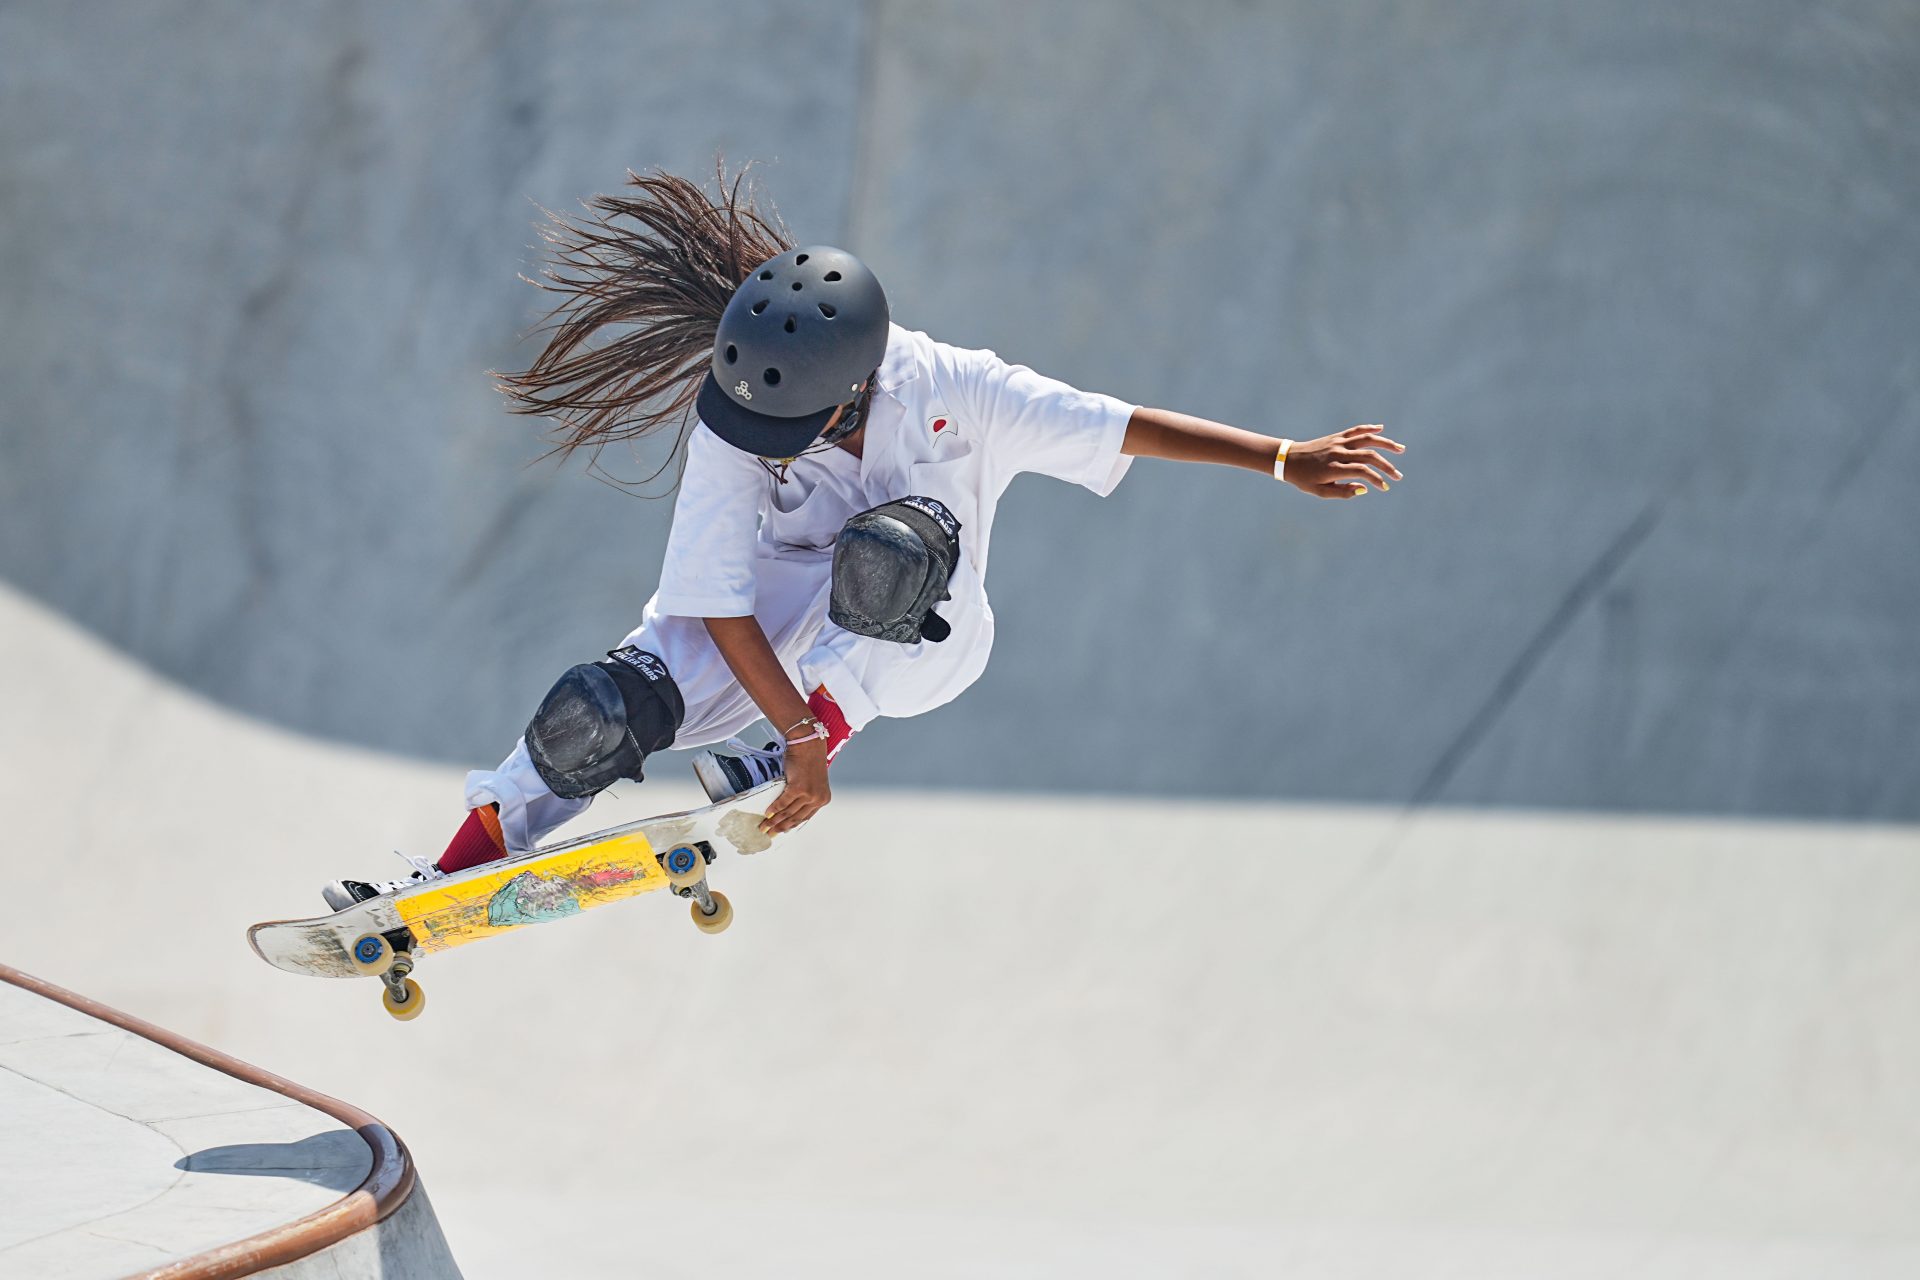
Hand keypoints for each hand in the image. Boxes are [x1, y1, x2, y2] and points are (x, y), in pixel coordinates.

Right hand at [761, 738, 829, 834]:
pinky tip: (767, 814)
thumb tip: (787, 809)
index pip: (805, 818)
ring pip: (788, 813)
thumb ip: (805, 795)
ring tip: (764, 826)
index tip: (781, 831)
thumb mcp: (812, 780)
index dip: (792, 826)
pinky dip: (773, 809)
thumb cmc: (808, 759)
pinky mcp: (798, 788)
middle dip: (781, 827)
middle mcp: (818, 799)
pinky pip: (782, 803)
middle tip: (770, 834)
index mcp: (823, 799)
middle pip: (796, 818)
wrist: (808, 744)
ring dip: (774, 821)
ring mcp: (809, 794)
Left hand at [1284, 424, 1405, 498]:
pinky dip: (1369, 428)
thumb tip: (1365, 489)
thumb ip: (1343, 492)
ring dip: (1385, 443)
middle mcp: (1338, 453)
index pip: (1362, 471)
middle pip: (1369, 455)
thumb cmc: (1305, 479)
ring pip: (1366, 439)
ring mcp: (1338, 442)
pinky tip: (1381, 429)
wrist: (1289, 459)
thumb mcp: (1320, 492)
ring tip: (1401, 449)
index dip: (1376, 479)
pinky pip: (1355, 430)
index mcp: (1333, 468)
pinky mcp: (1337, 436)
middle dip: (1386, 466)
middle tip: (1398, 476)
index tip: (1384, 487)